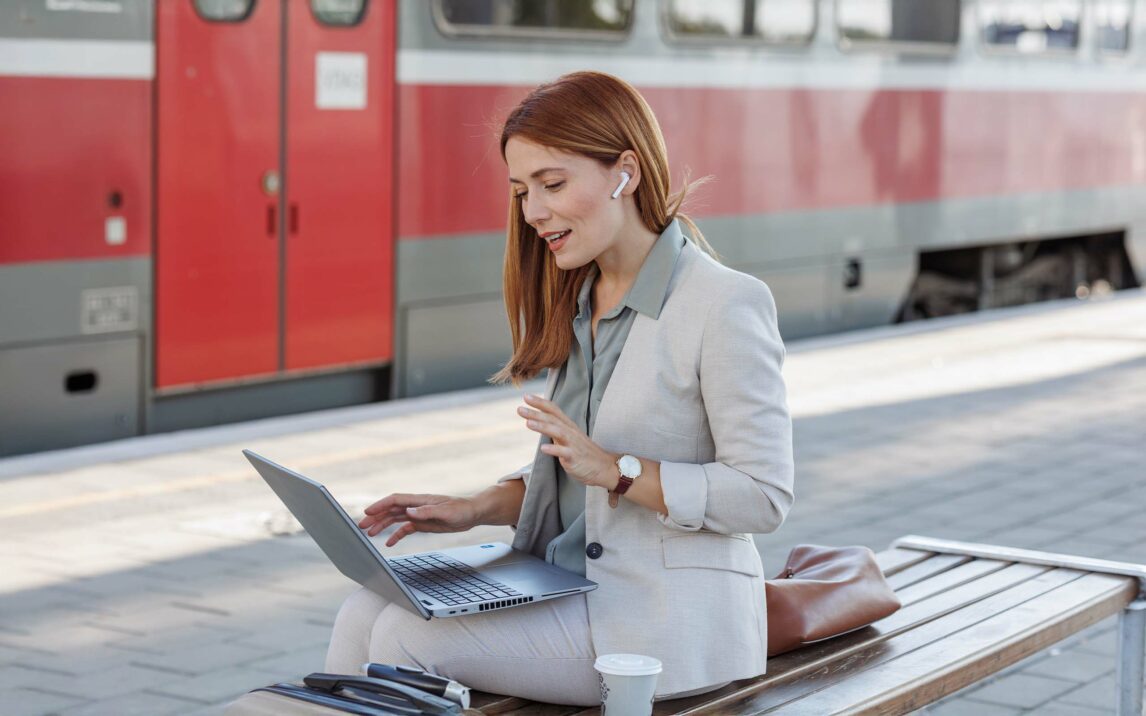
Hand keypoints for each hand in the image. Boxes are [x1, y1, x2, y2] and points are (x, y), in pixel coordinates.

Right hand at [358, 494, 479, 546]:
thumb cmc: (462, 509)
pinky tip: (389, 543)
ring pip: (395, 519)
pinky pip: (405, 529)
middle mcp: (416, 506)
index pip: (396, 500)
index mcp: (420, 500)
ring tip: (369, 534)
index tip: (368, 512)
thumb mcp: (445, 512)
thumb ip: (427, 512)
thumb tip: (408, 511)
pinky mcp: (423, 524)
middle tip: (362, 526)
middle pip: (391, 510)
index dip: (381, 505)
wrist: (473, 514)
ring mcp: (418, 515)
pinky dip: (396, 535)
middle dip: (376, 517)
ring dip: (382, 526)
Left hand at [517, 394, 617, 489]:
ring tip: (528, 423)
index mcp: (568, 426)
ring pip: (558, 432)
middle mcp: (570, 432)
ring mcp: (573, 444)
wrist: (604, 467)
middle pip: (552, 419)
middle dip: (536, 413)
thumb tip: (538, 421)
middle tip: (519, 409)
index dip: (540, 403)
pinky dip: (554, 449)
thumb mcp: (569, 437)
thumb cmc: (583, 452)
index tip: (526, 397)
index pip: (553, 410)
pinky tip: (543, 448)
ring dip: (543, 427)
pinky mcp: (575, 457)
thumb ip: (555, 428)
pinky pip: (564, 453)